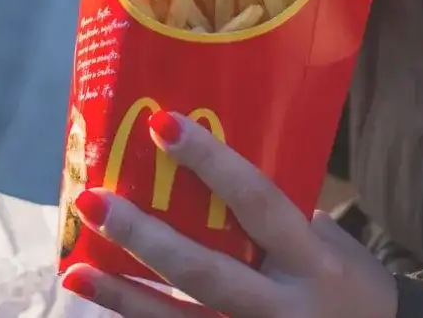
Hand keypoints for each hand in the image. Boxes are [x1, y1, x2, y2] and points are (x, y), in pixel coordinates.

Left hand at [61, 111, 397, 317]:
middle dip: (143, 237)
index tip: (163, 123)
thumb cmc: (348, 279)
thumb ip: (273, 213)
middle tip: (93, 201)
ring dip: (121, 295)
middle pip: (203, 271)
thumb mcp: (326, 241)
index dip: (211, 164)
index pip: (258, 202)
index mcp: (312, 259)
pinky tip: (102, 300)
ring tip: (74, 267)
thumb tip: (203, 165)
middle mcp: (283, 305)